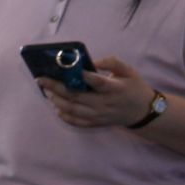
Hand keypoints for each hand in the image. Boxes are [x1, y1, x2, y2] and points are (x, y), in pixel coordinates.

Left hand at [36, 55, 153, 129]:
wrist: (142, 112)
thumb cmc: (133, 87)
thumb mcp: (128, 71)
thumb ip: (111, 63)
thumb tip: (90, 61)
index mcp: (115, 88)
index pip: (97, 82)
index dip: (83, 76)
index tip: (67, 69)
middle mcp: (105, 103)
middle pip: (77, 96)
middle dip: (56, 87)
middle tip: (41, 80)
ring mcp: (98, 115)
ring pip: (72, 110)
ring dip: (56, 100)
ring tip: (47, 91)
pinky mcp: (95, 123)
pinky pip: (75, 121)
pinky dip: (63, 115)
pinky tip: (55, 106)